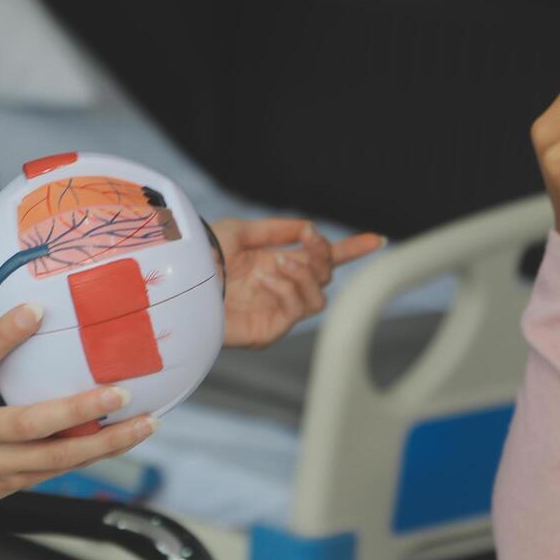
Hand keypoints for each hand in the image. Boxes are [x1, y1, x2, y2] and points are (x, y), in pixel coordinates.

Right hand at [0, 304, 155, 522]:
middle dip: (78, 410)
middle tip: (119, 392)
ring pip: (56, 457)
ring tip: (145, 422)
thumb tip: (3, 296)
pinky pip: (59, 469)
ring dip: (105, 442)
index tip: (34, 310)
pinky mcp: (11, 483)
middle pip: (29, 424)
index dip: (2, 336)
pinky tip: (126, 438)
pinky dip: (95, 454)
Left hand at [213, 218, 384, 348]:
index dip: (348, 251)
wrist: (183, 280)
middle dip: (324, 255)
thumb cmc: (201, 257)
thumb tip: (310, 228)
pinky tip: (266, 280)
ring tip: (278, 264)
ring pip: (319, 298)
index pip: (318, 261)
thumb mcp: (242, 232)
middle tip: (306, 241)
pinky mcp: (268, 331)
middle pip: (325, 278)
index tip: (377, 239)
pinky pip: (299, 310)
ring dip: (306, 274)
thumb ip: (279, 230)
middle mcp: (276, 289)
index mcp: (271, 265)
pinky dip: (289, 289)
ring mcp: (273, 312)